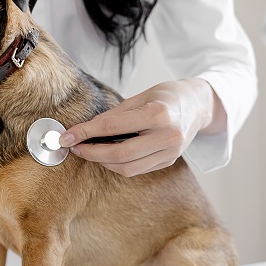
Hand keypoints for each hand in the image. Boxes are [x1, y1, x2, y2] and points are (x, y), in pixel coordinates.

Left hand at [58, 79, 224, 176]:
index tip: (67, 136)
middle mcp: (167, 136)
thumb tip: (87, 129)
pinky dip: (117, 164)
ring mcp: (170, 152)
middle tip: (74, 147)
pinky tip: (106, 155)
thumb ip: (115, 114)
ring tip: (88, 150)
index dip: (85, 133)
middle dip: (91, 153)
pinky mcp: (169, 161)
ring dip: (102, 162)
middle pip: (120, 154)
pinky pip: (136, 169)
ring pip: (127, 168)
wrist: (198, 105)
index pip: (113, 127)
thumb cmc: (167, 96)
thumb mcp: (141, 96)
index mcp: (159, 114)